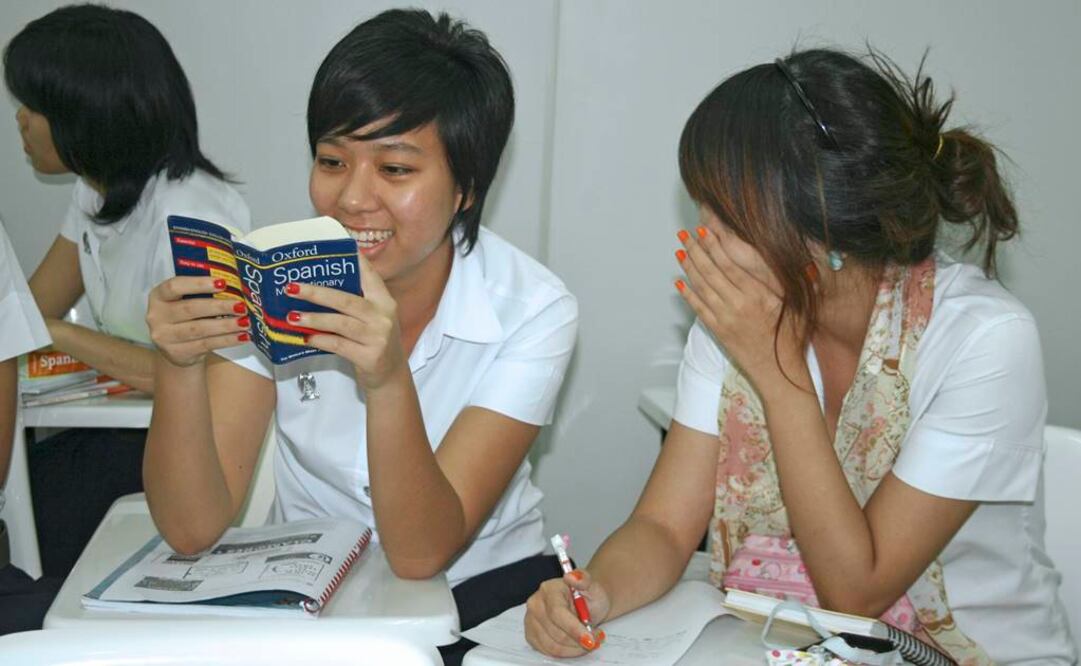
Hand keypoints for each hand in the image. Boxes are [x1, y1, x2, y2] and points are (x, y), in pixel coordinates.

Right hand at [146, 277, 248, 366]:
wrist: (177, 349)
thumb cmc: (185, 318)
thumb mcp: (185, 301)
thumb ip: (202, 292)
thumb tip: (235, 287)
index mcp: (158, 296)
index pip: (175, 286)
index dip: (199, 284)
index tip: (222, 283)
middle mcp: (156, 316)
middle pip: (190, 309)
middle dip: (219, 307)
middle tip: (241, 306)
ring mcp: (164, 337)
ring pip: (199, 329)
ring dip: (226, 325)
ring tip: (245, 322)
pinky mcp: (177, 353)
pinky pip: (206, 344)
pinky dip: (227, 340)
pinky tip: (242, 336)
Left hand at [285, 254, 405, 390]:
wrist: (391, 376)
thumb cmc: (375, 343)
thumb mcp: (373, 318)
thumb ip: (356, 302)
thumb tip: (317, 287)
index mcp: (384, 301)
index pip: (369, 275)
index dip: (353, 260)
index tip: (337, 245)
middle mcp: (384, 315)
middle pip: (347, 299)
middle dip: (316, 292)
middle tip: (291, 288)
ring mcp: (379, 336)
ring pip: (341, 322)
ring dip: (314, 318)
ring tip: (292, 316)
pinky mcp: (371, 356)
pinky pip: (339, 345)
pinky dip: (321, 340)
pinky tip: (306, 337)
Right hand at [524, 569, 609, 656]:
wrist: (585, 603)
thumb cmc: (588, 595)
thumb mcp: (593, 585)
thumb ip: (584, 579)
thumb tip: (572, 577)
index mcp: (548, 589)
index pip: (557, 613)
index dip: (574, 629)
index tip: (590, 639)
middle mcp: (535, 604)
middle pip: (556, 633)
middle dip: (578, 640)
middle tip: (595, 638)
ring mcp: (531, 620)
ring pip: (553, 646)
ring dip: (574, 648)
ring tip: (587, 640)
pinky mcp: (531, 635)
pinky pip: (548, 651)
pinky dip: (566, 652)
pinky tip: (575, 644)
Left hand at [675, 217, 806, 392]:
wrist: (779, 372)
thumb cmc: (791, 339)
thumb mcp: (798, 306)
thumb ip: (796, 282)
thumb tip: (809, 261)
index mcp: (759, 295)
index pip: (731, 263)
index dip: (715, 244)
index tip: (705, 229)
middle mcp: (739, 305)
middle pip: (712, 271)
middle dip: (696, 250)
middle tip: (685, 234)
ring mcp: (726, 318)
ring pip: (702, 287)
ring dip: (689, 267)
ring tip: (680, 250)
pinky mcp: (718, 331)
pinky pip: (698, 308)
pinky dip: (687, 294)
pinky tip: (679, 282)